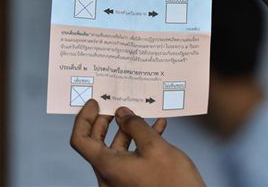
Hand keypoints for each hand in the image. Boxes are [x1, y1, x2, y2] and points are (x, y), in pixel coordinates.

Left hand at [70, 99, 203, 186]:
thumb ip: (136, 125)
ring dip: (128, 129)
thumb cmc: (172, 180)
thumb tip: (121, 113)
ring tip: (141, 112)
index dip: (84, 118)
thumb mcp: (155, 146)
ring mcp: (121, 179)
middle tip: (116, 103)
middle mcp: (109, 174)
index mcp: (107, 166)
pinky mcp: (134, 180)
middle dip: (107, 120)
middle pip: (97, 142)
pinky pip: (131, 156)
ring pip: (117, 148)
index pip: (81, 139)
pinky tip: (157, 127)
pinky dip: (140, 141)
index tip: (95, 102)